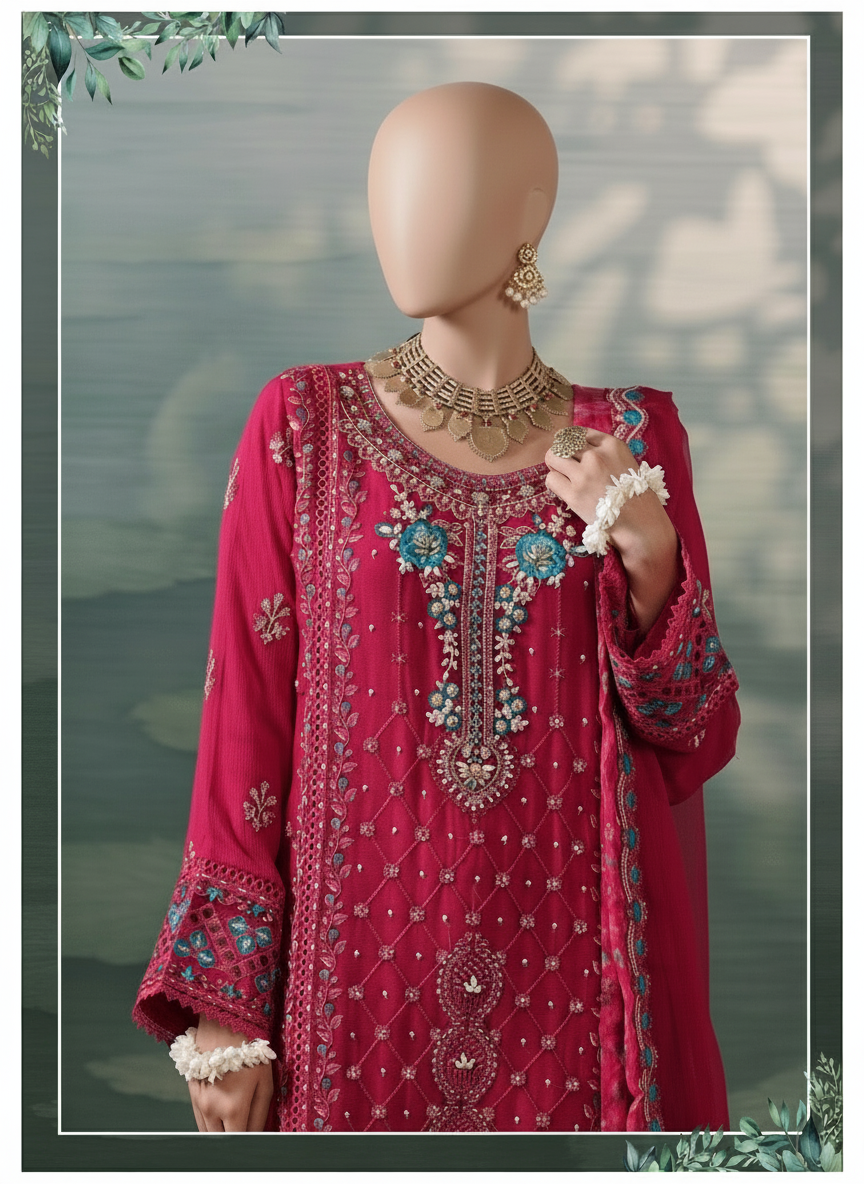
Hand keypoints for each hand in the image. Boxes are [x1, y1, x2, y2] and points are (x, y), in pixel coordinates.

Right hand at [188, 1017, 273, 1132]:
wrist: (223, 1024)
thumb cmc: (249, 1050)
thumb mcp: (265, 1081)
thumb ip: (261, 1114)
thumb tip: (257, 1135)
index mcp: (233, 1109)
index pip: (239, 1141)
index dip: (248, 1142)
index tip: (255, 1139)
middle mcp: (212, 1109)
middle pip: (221, 1140)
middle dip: (234, 1137)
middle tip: (245, 1126)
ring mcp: (199, 1102)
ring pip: (208, 1132)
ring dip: (220, 1131)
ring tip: (235, 1118)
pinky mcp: (191, 1093)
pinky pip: (200, 1118)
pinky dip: (211, 1120)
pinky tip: (223, 1108)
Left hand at [544, 429, 677, 632]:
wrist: (640, 524)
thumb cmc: (636, 496)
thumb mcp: (626, 463)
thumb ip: (605, 454)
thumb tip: (579, 451)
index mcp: (612, 445)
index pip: (579, 432)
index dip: (571, 442)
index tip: (571, 452)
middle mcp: (596, 456)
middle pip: (562, 443)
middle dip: (560, 453)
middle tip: (563, 466)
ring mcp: (584, 474)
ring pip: (552, 457)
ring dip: (554, 466)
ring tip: (562, 476)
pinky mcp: (574, 494)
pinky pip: (551, 479)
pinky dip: (554, 483)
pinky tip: (564, 490)